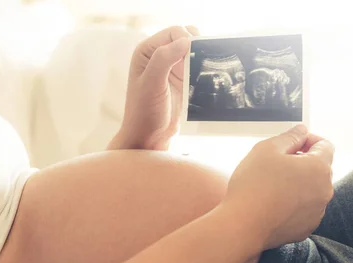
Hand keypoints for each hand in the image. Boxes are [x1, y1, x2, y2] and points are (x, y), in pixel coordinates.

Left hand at [109, 26, 197, 150]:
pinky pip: (198, 67)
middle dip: (197, 46)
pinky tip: (208, 76)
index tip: (195, 54)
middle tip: (203, 61)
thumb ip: (164, 59)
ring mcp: (171, 69)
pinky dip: (205, 68)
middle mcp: (158, 57)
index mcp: (146, 52)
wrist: (149, 139)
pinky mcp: (183, 81)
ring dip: (202, 57)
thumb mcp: (151, 85)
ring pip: (193, 52)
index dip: (186, 39)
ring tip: (207, 67)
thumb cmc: (144, 113)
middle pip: (185, 38)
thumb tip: (185, 40)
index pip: (173, 33)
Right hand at [223, 125, 334, 249]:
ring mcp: (317, 212)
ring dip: (297, 185)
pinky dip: (292, 205)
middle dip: (301, 163)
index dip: (307, 140)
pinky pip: (303, 210)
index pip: (324, 145)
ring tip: (271, 187)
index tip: (290, 145)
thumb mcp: (267, 149)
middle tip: (274, 166)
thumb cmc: (254, 185)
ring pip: (311, 190)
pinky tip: (272, 205)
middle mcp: (325, 190)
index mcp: (319, 167)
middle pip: (318, 168)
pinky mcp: (306, 229)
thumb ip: (290, 136)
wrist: (243, 226)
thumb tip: (302, 130)